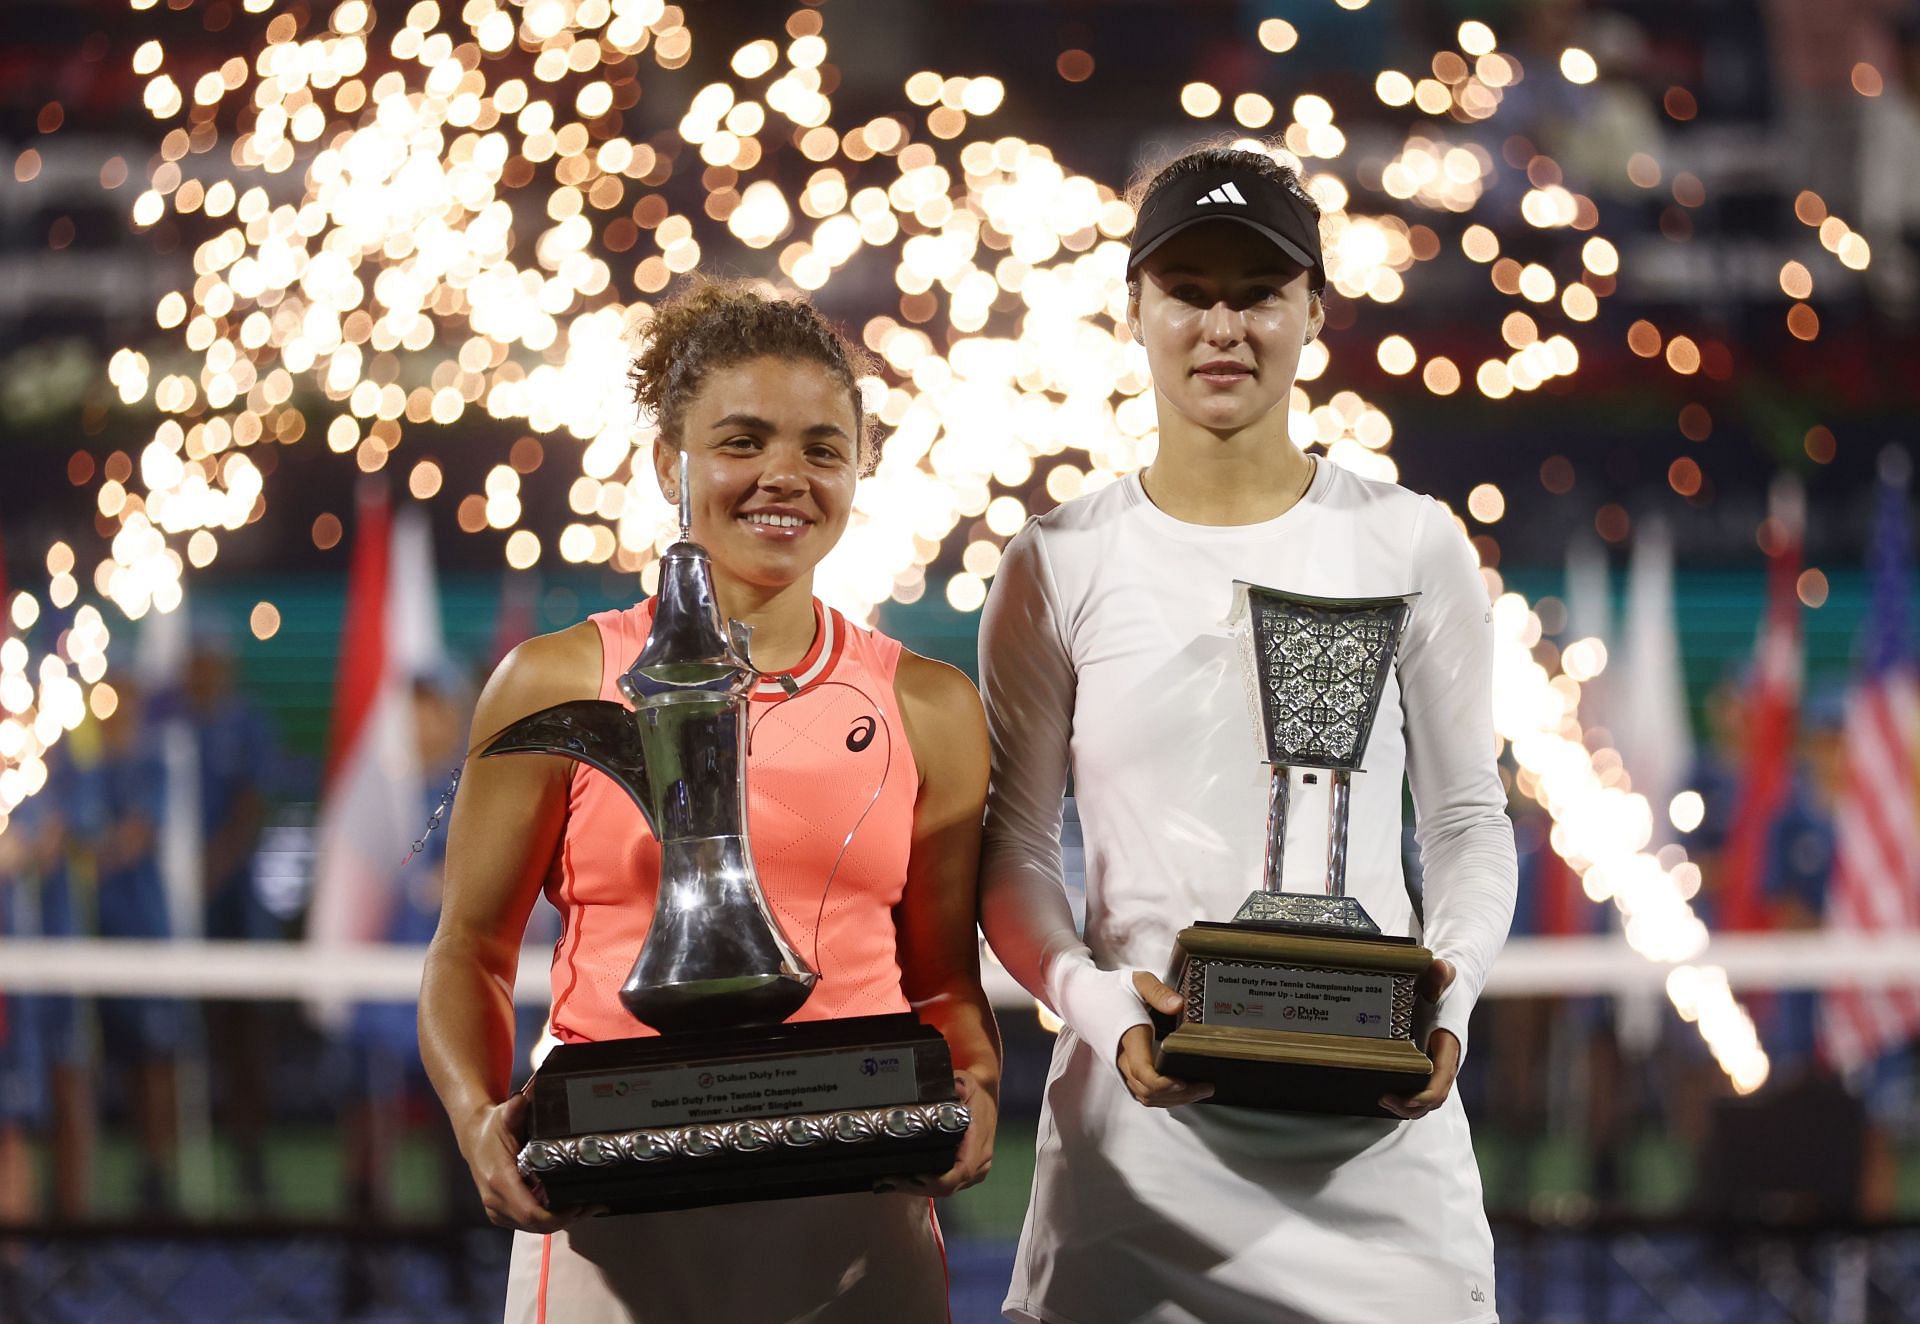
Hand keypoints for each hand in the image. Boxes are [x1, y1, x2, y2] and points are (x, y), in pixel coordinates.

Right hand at [457, 1092, 597, 1233]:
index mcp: (500, 1180)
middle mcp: (495, 1200)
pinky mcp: (498, 1212)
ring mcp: (496, 1209)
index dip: (557, 1216)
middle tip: (591, 1206)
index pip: (530, 1213)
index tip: (579, 1206)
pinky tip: (564, 1207)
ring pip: (532, 1228)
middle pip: (535, 1225)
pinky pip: (525, 1223)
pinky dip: (546, 1219)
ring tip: (584, 1206)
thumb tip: (523, 1099)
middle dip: (565, 1219)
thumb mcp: (504, 1115)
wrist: (473, 1137)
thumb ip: (515, 1109)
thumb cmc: (492, 1127)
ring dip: (558, 1221)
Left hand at [882, 1068, 996, 1197]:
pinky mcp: (967, 1174)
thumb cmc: (975, 1093)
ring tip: (888, 1182)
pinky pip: (946, 1186)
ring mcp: (974, 1172)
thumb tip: (956, 1085)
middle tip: (887, 1180)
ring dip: (917, 1189)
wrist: (986, 1099)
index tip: (911, 1176)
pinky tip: (902, 1180)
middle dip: (916, 1187)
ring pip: (945, 1190)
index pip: (960, 1172)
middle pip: (947, 1187)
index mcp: (979, 1145)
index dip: (936, 1180)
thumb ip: (962, 1085)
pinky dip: (924, 1185)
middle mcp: (980, 1164)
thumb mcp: (968, 1084)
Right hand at [1115, 972, 1212, 1107]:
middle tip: (1206, 1086)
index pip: (1144, 1072)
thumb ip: (1158, 992)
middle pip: (1149, 1091)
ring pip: (1145, 1097)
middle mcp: (1122, 1058)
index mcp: (1128, 1037)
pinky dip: (1162, 1098)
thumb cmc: (1113, 990)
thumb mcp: (1137, 981)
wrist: (1084, 998)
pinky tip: (1181, 1091)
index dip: (1165, 1084)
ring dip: (1173, 1099)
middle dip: (1179, 1094)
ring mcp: (1121, 1067)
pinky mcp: (1123, 1070)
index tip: (1185, 1081)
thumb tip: (1178, 1005)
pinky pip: (1141, 1093)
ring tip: (1200, 1090)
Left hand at [1380, 958, 1458, 1120]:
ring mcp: (1435, 1066)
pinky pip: (1417, 1089)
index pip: (1442, 1080)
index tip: (1406, 1099)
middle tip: (1383, 1100)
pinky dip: (1403, 1097)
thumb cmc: (1443, 982)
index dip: (1425, 1095)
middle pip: (1433, 1098)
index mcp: (1449, 1045)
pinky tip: (1381, 1093)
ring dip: (1405, 1106)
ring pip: (1426, 1099)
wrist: (1448, 985)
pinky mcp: (1424, 1065)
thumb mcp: (1441, 975)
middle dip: (1410, 1106)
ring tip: (1380, 1100)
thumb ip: (1439, 973)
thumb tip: (1437, 966)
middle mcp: (1445, 1061)